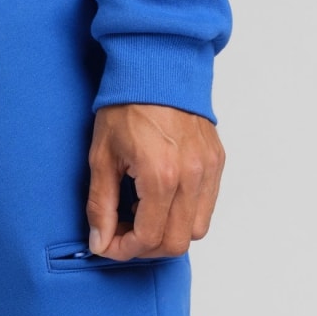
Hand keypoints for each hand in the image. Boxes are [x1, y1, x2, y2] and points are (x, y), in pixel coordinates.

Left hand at [86, 103, 224, 260]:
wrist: (158, 65)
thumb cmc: (127, 105)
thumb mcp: (102, 157)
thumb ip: (101, 205)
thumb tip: (100, 242)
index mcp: (161, 176)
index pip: (148, 238)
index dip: (123, 250)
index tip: (107, 244)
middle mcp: (191, 177)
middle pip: (176, 244)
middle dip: (146, 248)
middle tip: (124, 233)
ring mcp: (208, 170)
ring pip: (196, 230)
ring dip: (168, 233)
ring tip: (142, 213)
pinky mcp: (216, 162)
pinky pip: (206, 207)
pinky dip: (184, 215)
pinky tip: (161, 198)